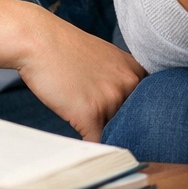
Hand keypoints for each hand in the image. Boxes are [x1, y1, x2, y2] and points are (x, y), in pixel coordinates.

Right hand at [13, 6, 144, 140]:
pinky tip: (82, 141)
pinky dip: (90, 148)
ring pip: (115, 133)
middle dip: (122, 129)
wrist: (38, 40)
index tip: (133, 124)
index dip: (139, 116)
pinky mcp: (90, 113)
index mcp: (136, 70)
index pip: (149, 104)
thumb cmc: (66, 50)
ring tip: (88, 130)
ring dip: (103, 137)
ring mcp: (111, 99)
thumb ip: (121, 80)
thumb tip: (127, 110)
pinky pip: (97, 142)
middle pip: (134, 121)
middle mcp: (129, 84)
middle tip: (108, 132)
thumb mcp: (106, 58)